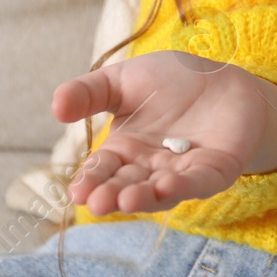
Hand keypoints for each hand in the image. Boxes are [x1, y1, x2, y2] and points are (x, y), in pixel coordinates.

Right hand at [53, 50, 276, 215]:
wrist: (222, 73)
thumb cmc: (170, 80)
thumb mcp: (122, 81)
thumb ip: (89, 93)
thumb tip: (55, 107)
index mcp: (124, 151)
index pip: (102, 170)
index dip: (90, 181)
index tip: (76, 191)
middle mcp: (149, 168)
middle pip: (126, 186)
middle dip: (111, 195)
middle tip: (97, 202)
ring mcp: (181, 172)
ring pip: (159, 192)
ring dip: (143, 198)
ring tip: (126, 201)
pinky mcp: (214, 171)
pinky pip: (198, 182)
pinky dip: (183, 186)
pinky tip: (167, 185)